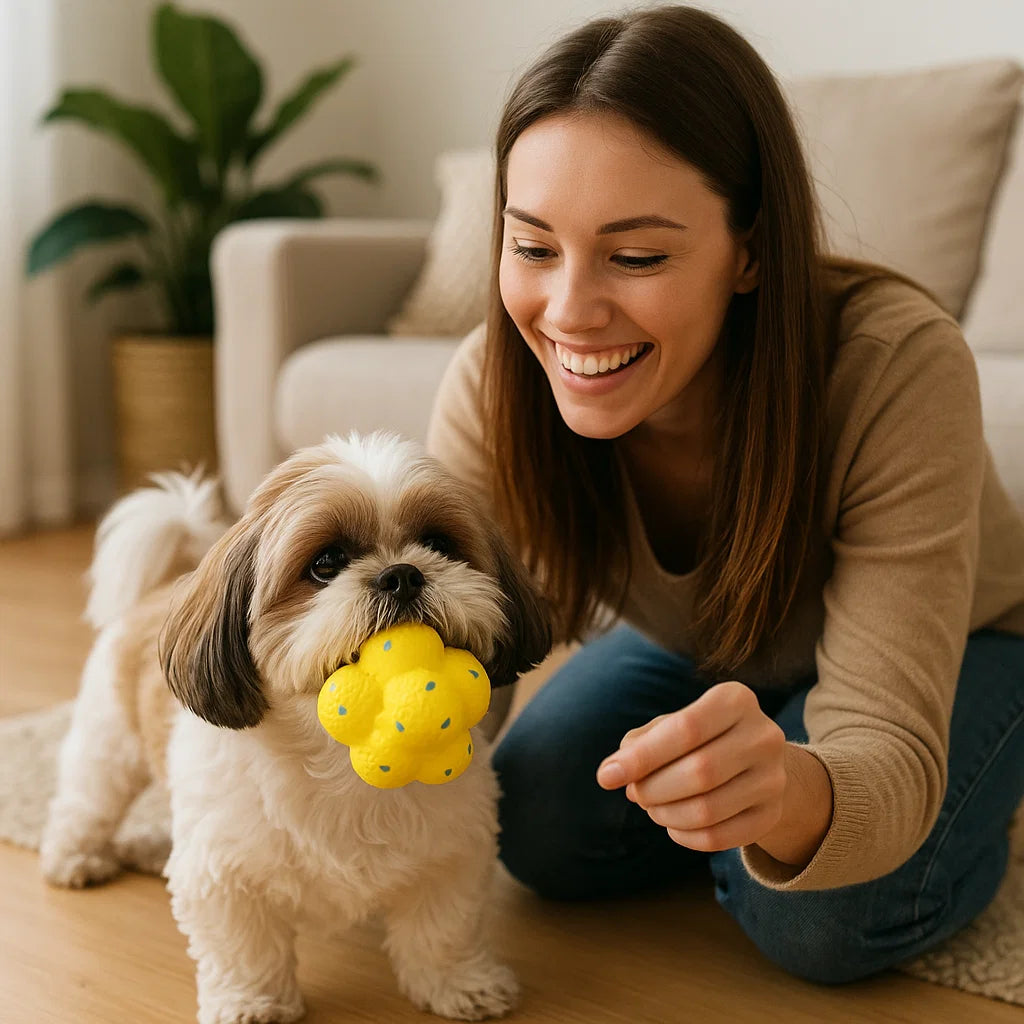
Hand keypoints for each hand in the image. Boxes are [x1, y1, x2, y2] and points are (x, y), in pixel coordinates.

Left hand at [597, 680, 829, 862]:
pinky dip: (685, 837)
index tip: (607, 777)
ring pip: (709, 810)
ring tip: (652, 807)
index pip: (686, 729)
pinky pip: (720, 838)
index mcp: (736, 700)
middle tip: (634, 793)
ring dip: (666, 815)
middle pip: (700, 772)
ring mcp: (774, 778)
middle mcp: (763, 736)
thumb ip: (639, 742)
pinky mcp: (772, 814)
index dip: (642, 757)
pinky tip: (673, 826)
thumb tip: (612, 773)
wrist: (756, 760)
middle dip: (653, 788)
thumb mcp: (673, 725)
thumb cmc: (700, 737)